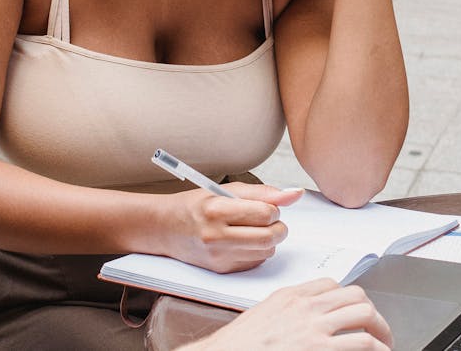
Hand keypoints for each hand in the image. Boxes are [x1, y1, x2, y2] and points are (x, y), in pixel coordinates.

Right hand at [159, 184, 304, 272]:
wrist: (166, 228)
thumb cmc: (197, 205)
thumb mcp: (226, 190)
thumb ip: (263, 192)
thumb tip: (295, 194)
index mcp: (217, 210)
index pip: (265, 213)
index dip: (273, 209)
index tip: (267, 207)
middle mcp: (216, 235)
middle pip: (269, 236)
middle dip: (278, 227)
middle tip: (269, 220)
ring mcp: (219, 256)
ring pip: (267, 251)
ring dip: (269, 239)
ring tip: (254, 229)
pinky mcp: (222, 269)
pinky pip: (256, 262)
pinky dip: (258, 251)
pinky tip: (244, 241)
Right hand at [183, 278, 391, 350]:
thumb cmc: (236, 346)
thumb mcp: (262, 317)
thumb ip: (287, 313)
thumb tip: (305, 322)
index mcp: (290, 297)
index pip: (331, 285)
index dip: (348, 300)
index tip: (353, 313)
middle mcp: (305, 308)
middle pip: (355, 297)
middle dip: (373, 314)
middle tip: (378, 331)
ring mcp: (314, 329)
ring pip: (366, 316)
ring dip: (381, 332)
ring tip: (383, 346)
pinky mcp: (320, 350)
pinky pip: (362, 343)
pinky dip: (376, 349)